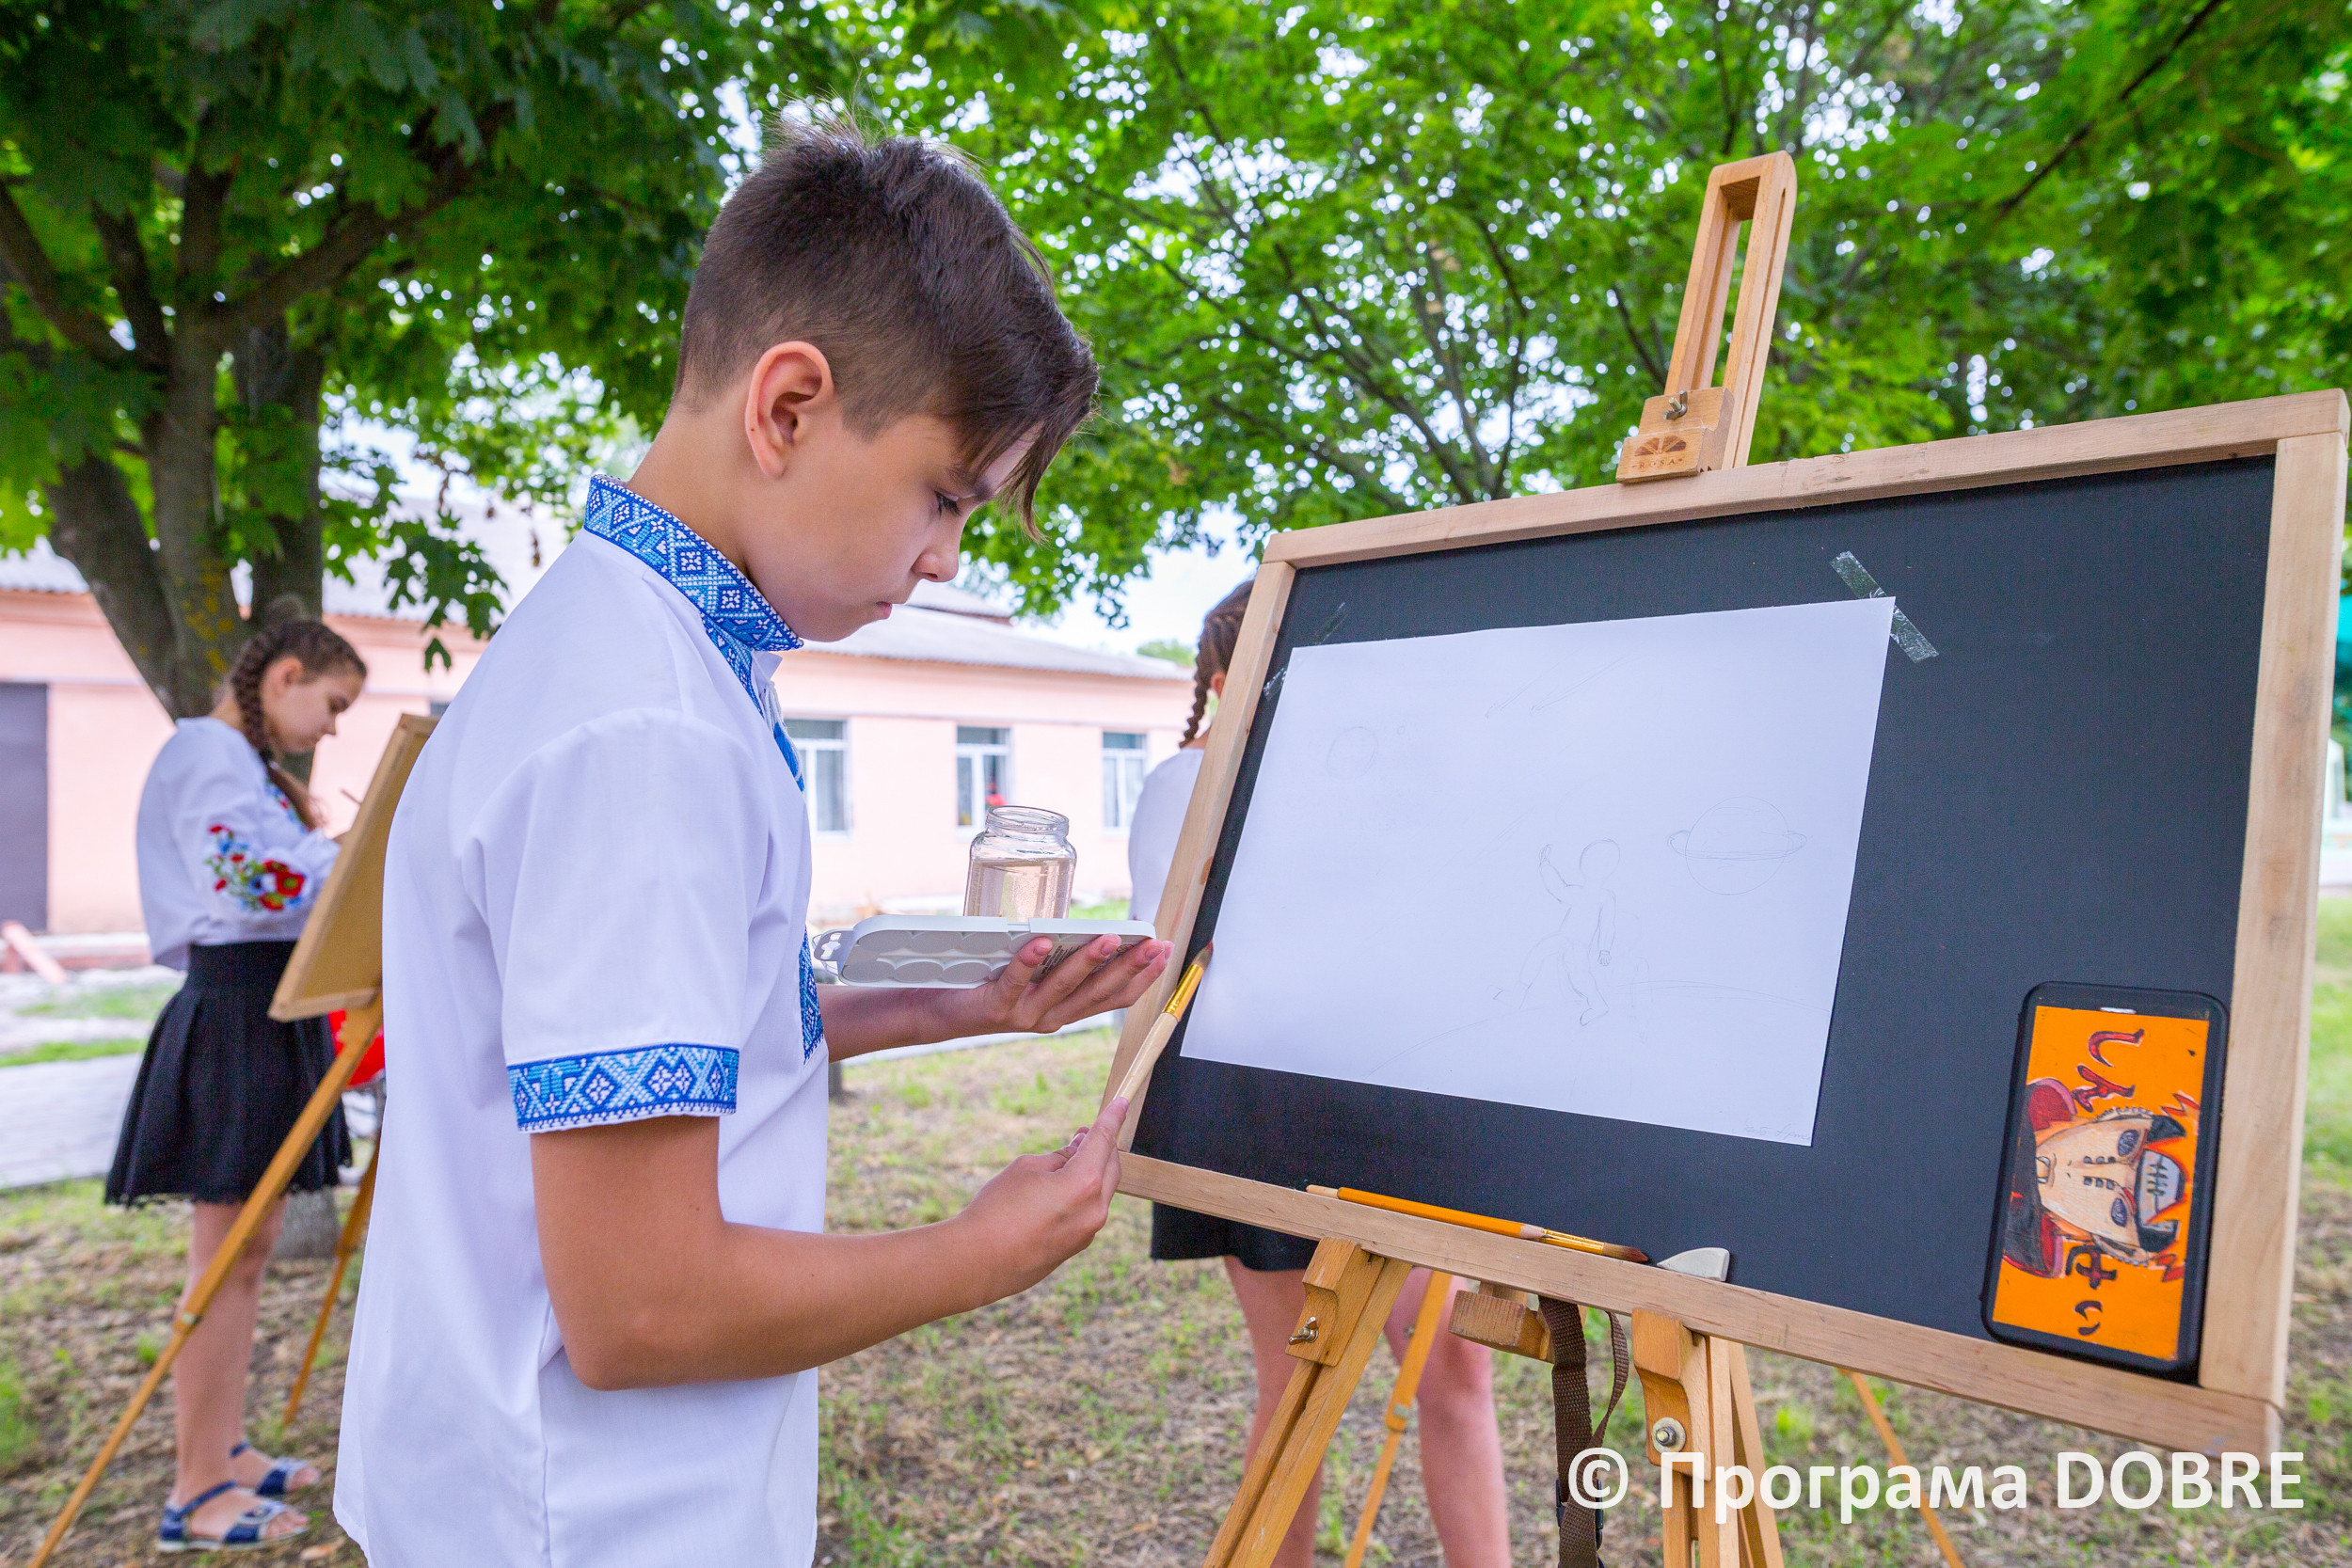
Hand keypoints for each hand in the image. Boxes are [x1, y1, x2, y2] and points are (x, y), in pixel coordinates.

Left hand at [943, 934, 1171, 1037]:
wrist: (936, 1010)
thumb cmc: (985, 982)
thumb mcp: (1030, 970)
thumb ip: (1057, 955)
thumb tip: (1084, 921)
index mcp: (1065, 1008)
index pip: (1114, 997)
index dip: (1142, 977)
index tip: (1164, 950)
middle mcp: (1050, 1017)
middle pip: (1098, 994)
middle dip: (1129, 967)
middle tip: (1153, 945)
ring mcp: (1024, 1015)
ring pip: (1063, 988)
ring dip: (1088, 962)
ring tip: (1109, 939)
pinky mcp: (995, 1009)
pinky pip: (1015, 982)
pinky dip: (1029, 961)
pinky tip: (1042, 941)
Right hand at [954, 1096, 1127, 1298]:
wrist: (979, 1262)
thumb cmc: (997, 1209)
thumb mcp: (1026, 1168)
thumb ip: (1059, 1157)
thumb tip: (1078, 1150)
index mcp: (1083, 1183)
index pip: (1104, 1141)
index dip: (1112, 1118)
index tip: (1122, 1102)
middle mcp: (1095, 1209)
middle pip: (1111, 1167)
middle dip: (1102, 1146)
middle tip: (1083, 1132)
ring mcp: (1089, 1231)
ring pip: (1102, 1190)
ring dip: (1092, 1171)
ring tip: (1069, 1160)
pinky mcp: (1078, 1245)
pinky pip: (1090, 1210)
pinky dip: (1084, 1193)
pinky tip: (1062, 1189)